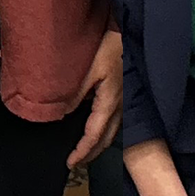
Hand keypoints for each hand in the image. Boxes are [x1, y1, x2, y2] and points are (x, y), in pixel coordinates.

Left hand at [66, 30, 123, 166]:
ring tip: (85, 150)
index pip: (94, 135)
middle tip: (76, 162)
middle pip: (106, 139)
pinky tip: (96, 128)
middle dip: (91, 153)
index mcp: (110, 102)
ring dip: (98, 144)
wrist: (131, 32)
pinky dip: (104, 131)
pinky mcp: (125, 95)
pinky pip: (115, 120)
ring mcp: (126, 102)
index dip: (82, 151)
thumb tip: (63, 113)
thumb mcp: (90, 68)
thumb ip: (76, 91)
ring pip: (113, 131)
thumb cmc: (111, 46)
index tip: (70, 162)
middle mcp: (121, 106)